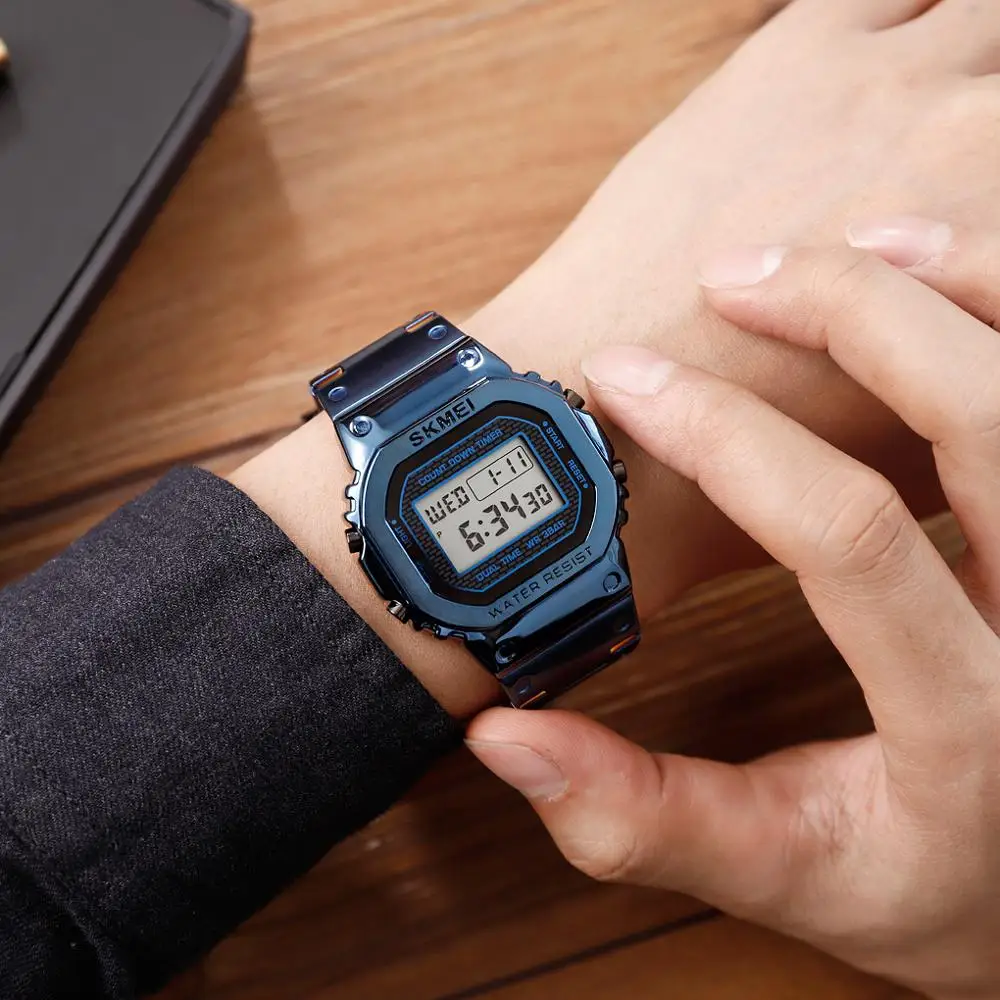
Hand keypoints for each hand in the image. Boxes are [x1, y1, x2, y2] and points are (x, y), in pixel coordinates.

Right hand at [468, 225, 999, 997]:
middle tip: (731, 274)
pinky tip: (937, 276)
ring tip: (839, 245)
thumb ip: (644, 819)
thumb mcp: (789, 875)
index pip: (848, 536)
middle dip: (844, 314)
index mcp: (971, 724)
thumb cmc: (939, 886)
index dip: (722, 439)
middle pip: (981, 413)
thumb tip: (505, 742)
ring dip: (950, 284)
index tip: (622, 380)